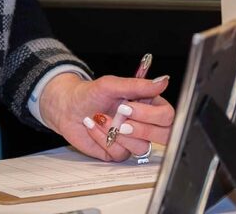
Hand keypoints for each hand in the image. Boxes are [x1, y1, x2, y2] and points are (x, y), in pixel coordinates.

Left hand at [39, 72, 173, 161]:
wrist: (68, 107)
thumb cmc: (91, 94)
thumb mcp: (112, 85)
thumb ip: (138, 85)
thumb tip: (163, 81)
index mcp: (148, 105)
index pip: (167, 116)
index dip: (150, 115)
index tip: (128, 107)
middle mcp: (144, 123)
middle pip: (164, 136)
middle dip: (142, 129)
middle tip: (121, 120)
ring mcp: (132, 140)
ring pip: (141, 147)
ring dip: (117, 132)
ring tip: (100, 118)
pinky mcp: (118, 152)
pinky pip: (120, 153)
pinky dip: (103, 139)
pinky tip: (93, 127)